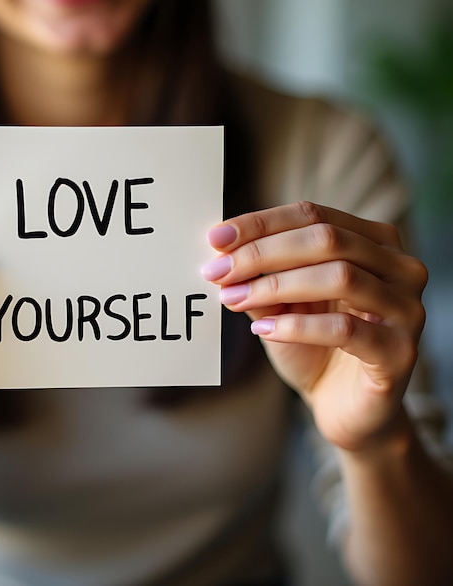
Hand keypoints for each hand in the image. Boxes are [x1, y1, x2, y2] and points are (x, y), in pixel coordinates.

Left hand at [202, 202, 427, 452]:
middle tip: (217, 271)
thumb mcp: (282, 305)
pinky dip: (296, 327)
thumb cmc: (314, 347)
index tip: (215, 237)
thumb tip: (220, 253)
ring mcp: (406, 308)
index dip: (260, 224)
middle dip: (262, 253)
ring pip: (339, 277)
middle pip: (326, 239)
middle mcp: (399, 267)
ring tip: (233, 298)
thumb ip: (260, 277)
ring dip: (275, 286)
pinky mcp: (400, 352)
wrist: (343, 407)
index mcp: (373, 242)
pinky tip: (262, 331)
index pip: (312, 215)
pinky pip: (345, 329)